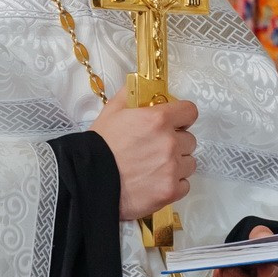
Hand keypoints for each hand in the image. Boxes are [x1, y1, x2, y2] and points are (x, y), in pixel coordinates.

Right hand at [90, 95, 197, 220]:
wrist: (87, 181)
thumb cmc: (98, 147)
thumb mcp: (111, 111)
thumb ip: (132, 94)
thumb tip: (142, 85)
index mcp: (158, 120)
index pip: (190, 111)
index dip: (182, 117)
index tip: (175, 123)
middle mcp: (169, 143)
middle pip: (190, 140)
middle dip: (176, 142)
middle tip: (156, 148)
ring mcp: (171, 169)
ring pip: (189, 163)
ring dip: (177, 164)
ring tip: (155, 167)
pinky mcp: (170, 191)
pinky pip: (184, 184)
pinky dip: (173, 184)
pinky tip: (155, 182)